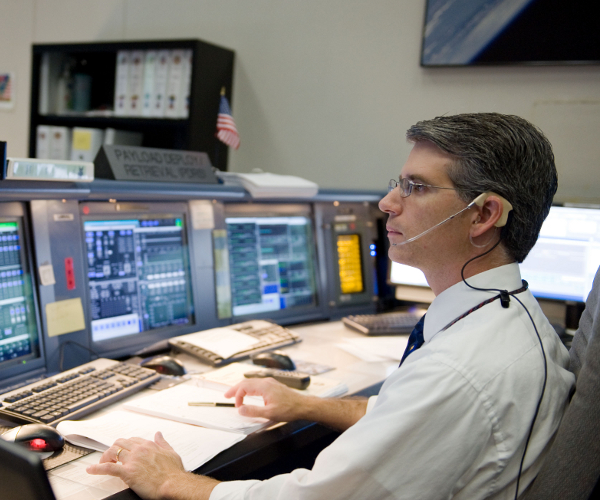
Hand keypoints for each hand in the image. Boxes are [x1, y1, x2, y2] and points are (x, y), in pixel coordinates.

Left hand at [87, 432, 215, 499]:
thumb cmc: (173, 472)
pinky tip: (90, 470)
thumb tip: (158, 434)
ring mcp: (133, 460)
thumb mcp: (171, 453)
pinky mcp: (127, 473)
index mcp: (149, 445)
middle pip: (120, 443)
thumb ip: (163, 442)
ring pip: (113, 452)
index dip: (125, 445)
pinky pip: (108, 468)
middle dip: (113, 449)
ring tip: (102, 463)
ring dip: (105, 457)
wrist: (173, 484)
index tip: (123, 451)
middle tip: (111, 457)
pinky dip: (97, 468)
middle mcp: (139, 450)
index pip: (132, 440)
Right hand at [224, 377, 309, 421]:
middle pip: (246, 382)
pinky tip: (250, 394)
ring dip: (242, 388)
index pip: (244, 387)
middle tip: (227, 395)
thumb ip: (253, 411)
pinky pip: (258, 384)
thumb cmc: (289, 409)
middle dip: (235, 389)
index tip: (236, 406)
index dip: (237, 396)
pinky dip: (250, 388)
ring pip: (252, 382)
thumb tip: (240, 409)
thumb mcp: (269, 414)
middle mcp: (267, 382)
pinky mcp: (274, 386)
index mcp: (264, 387)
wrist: (303, 406)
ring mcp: (271, 383)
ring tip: (236, 395)